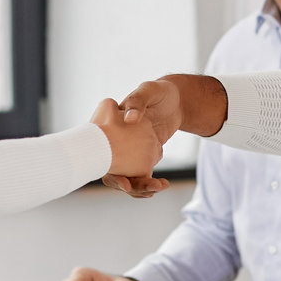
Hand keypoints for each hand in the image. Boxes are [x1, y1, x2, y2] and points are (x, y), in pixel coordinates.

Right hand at [104, 76, 228, 197]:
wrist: (177, 100)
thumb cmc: (160, 92)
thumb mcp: (149, 90)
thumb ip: (138, 101)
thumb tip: (130, 118)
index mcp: (112, 126)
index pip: (103, 151)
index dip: (110, 170)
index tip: (124, 183)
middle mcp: (118, 141)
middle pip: (114, 170)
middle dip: (126, 184)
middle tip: (137, 189)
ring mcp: (131, 150)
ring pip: (128, 176)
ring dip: (139, 187)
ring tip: (156, 187)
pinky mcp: (144, 155)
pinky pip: (141, 174)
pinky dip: (148, 182)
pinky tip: (160, 185)